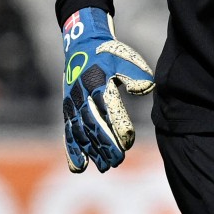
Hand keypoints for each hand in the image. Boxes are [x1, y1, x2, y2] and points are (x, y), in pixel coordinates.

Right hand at [62, 7, 155, 172]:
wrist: (81, 46)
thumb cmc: (109, 54)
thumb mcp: (124, 58)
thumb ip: (136, 74)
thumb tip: (146, 89)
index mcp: (98, 82)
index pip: (109, 107)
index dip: (118, 125)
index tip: (129, 140)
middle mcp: (83, 95)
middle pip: (94, 124)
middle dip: (105, 145)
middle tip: (119, 161)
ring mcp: (72, 105)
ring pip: (81, 132)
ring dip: (92, 151)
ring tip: (106, 166)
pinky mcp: (67, 111)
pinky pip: (68, 133)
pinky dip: (72, 150)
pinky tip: (79, 167)